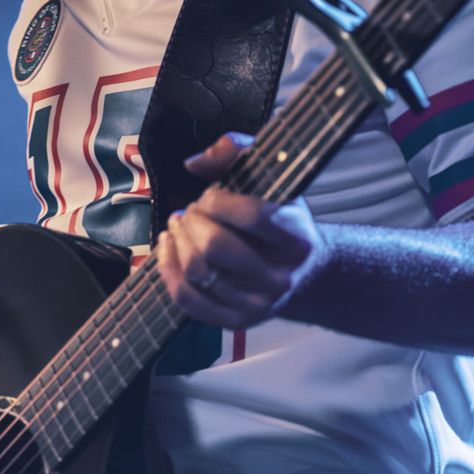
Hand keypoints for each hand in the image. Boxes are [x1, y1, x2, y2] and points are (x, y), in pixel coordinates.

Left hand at [153, 133, 327, 328]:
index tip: (209, 196)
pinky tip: (168, 247)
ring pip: (196, 271)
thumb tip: (192, 163)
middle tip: (190, 212)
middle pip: (215, 246)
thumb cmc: (280, 220)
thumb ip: (235, 152)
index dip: (217, 200)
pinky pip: (186, 298)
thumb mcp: (271, 179)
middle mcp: (280, 276)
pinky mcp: (236, 321)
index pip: (251, 215)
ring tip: (178, 227)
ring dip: (176, 242)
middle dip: (191, 222)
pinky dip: (167, 269)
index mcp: (296, 239)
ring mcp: (258, 303)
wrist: (306, 274)